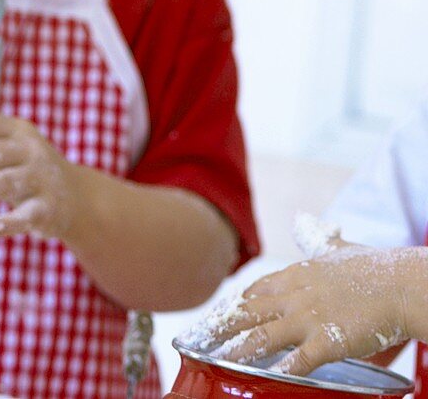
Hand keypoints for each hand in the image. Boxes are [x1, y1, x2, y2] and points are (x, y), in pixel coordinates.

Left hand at [203, 243, 422, 374]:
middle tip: (198, 336)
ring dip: (237, 348)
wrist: (399, 283)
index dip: (232, 305)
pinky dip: (279, 368)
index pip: (254, 290)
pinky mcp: (327, 341)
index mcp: (295, 274)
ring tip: (215, 357)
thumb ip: (316, 237)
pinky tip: (264, 376)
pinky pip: (298, 359)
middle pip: (248, 311)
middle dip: (221, 325)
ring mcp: (309, 317)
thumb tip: (303, 220)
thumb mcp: (336, 246)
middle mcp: (295, 294)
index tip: (215, 315)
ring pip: (263, 335)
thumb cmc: (372, 267)